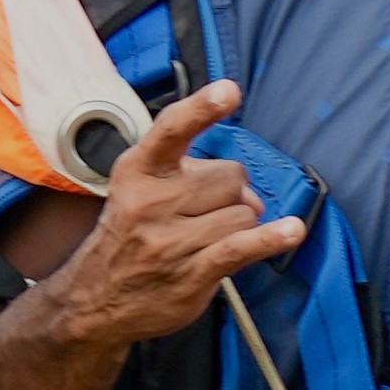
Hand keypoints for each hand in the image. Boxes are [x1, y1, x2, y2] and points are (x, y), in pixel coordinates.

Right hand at [45, 82, 305, 341]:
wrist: (98, 298)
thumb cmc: (131, 236)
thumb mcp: (140, 189)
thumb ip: (191, 174)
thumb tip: (249, 192)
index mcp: (138, 171)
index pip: (171, 130)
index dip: (202, 108)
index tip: (229, 90)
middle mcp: (151, 202)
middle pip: (229, 177)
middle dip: (233, 193)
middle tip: (210, 213)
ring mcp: (170, 241)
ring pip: (242, 214)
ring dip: (241, 225)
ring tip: (212, 238)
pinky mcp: (191, 274)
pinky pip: (241, 247)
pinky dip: (271, 239)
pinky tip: (291, 231)